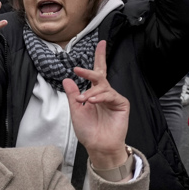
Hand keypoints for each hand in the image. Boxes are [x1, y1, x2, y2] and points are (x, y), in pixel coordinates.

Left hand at [65, 41, 130, 171]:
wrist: (98, 146)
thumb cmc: (88, 131)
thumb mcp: (76, 111)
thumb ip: (73, 95)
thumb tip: (67, 78)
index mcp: (94, 93)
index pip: (97, 72)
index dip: (99, 57)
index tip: (101, 43)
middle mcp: (104, 93)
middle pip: (102, 73)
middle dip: (97, 62)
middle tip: (80, 68)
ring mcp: (113, 98)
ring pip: (103, 86)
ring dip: (91, 91)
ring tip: (84, 100)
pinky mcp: (121, 104)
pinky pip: (110, 95)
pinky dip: (100, 97)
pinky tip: (93, 101)